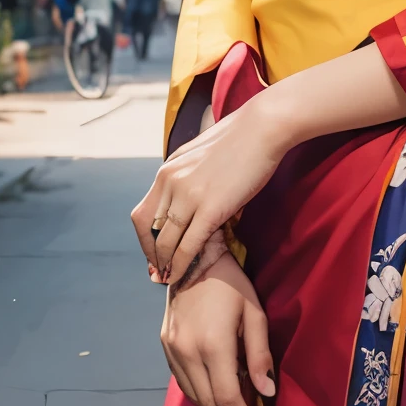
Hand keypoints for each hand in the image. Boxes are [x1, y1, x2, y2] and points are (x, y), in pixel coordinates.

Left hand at [131, 95, 285, 284]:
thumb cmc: (239, 139)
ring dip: (164, 264)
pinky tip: (180, 276)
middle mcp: (170, 182)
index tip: (153, 253)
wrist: (262, 128)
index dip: (144, 239)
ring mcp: (188, 195)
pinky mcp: (210, 208)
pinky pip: (187, 246)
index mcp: (167, 170)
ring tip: (169, 278)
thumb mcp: (199, 154)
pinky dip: (180, 265)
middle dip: (152, 254)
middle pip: (148, 230)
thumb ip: (187, 175)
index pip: (142, 213)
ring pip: (165, 241)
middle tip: (159, 271)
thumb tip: (188, 194)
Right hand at [162, 250, 274, 405]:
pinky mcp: (165, 346)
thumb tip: (266, 392)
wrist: (193, 257)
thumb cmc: (231, 283)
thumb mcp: (254, 313)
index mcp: (213, 345)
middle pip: (210, 405)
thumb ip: (260, 354)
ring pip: (195, 398)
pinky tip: (216, 399)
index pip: (229, 399)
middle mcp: (188, 352)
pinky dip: (201, 397)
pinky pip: (183, 384)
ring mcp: (172, 351)